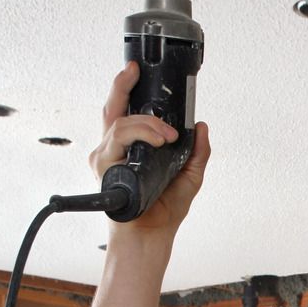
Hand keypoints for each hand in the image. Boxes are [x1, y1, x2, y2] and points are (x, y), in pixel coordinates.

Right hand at [90, 61, 210, 235]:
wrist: (153, 235)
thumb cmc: (164, 210)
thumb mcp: (190, 176)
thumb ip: (197, 152)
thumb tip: (202, 126)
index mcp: (131, 147)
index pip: (125, 111)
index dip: (126, 88)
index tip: (136, 70)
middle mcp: (115, 149)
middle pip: (112, 108)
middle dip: (122, 85)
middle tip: (136, 72)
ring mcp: (108, 157)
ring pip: (120, 123)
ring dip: (147, 122)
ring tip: (168, 135)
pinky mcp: (105, 168)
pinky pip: (117, 140)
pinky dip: (139, 134)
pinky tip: (158, 141)